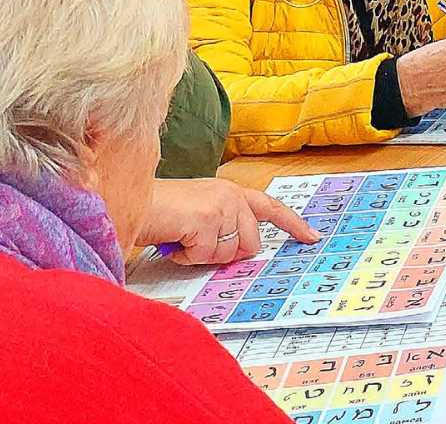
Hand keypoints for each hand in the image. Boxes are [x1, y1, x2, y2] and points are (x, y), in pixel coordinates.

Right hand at [138, 178, 321, 265]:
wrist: (129, 203)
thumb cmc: (158, 212)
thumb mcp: (199, 216)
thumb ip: (224, 227)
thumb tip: (241, 252)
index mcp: (231, 192)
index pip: (270, 207)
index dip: (292, 224)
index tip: (312, 237)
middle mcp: (231, 195)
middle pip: (250, 244)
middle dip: (224, 253)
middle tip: (195, 243)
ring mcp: (222, 206)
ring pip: (229, 254)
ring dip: (202, 256)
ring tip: (181, 239)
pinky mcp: (208, 219)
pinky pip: (206, 257)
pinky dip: (187, 257)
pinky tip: (174, 241)